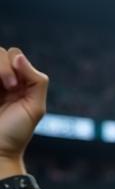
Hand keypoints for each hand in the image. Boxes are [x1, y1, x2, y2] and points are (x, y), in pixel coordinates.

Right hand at [0, 47, 47, 169]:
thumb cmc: (16, 133)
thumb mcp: (35, 108)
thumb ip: (36, 81)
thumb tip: (19, 57)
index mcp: (16, 82)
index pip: (14, 55)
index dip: (16, 64)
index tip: (17, 86)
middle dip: (4, 66)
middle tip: (10, 87)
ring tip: (3, 88)